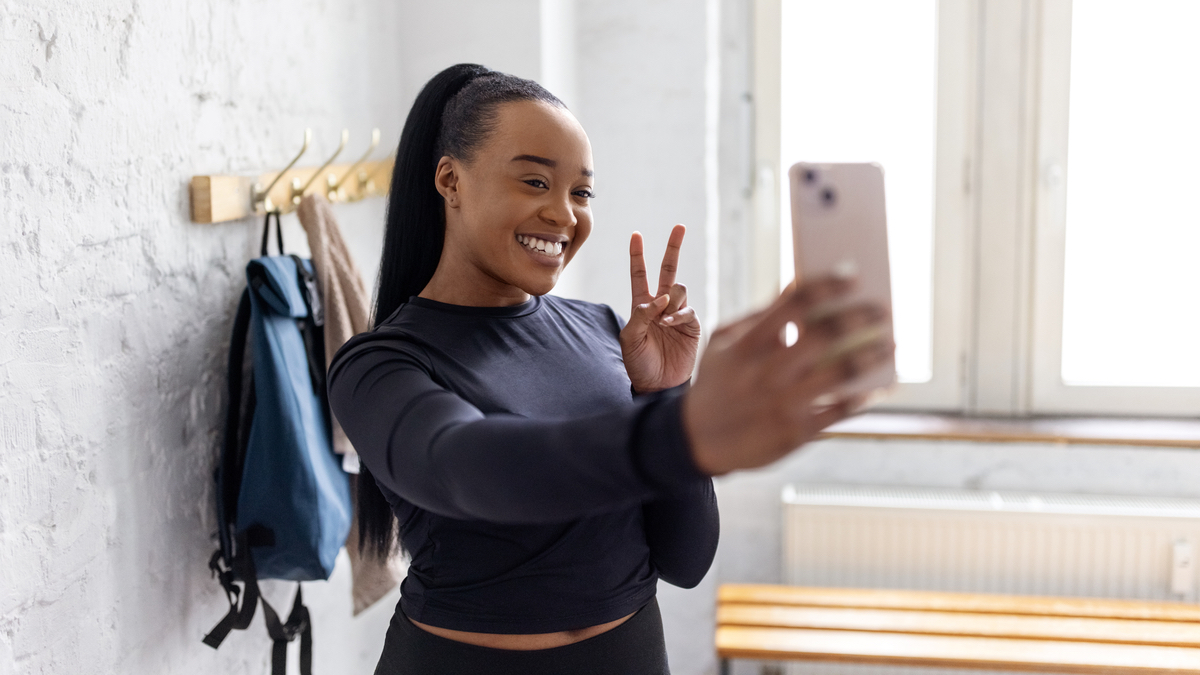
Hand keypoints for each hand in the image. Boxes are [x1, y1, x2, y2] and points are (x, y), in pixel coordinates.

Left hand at [620, 224, 700, 392]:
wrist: (658, 385)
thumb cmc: (640, 364)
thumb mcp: (630, 339)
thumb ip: (641, 315)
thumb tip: (660, 297)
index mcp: (641, 305)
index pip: (639, 274)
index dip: (637, 255)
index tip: (636, 235)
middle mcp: (661, 305)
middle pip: (668, 270)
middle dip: (673, 248)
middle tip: (679, 226)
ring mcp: (678, 314)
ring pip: (679, 289)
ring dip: (671, 299)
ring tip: (663, 320)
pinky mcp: (692, 325)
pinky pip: (688, 309)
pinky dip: (678, 314)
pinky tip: (669, 324)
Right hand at [681, 276, 893, 475]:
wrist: (699, 441)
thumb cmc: (718, 382)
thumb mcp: (724, 343)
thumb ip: (758, 316)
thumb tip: (795, 285)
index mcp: (747, 345)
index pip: (794, 304)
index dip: (827, 285)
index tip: (852, 274)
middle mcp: (766, 373)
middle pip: (825, 335)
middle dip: (860, 317)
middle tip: (882, 310)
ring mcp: (783, 404)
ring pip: (841, 373)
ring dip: (873, 355)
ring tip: (892, 344)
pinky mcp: (796, 432)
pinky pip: (841, 411)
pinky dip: (866, 396)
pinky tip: (881, 385)